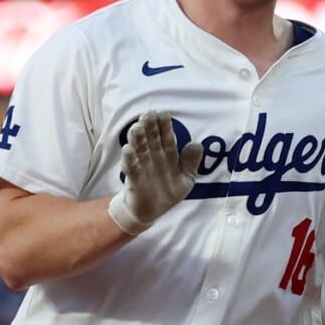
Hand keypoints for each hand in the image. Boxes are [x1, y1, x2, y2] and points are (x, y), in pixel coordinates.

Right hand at [108, 111, 203, 234]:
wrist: (153, 211)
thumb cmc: (169, 190)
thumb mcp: (187, 178)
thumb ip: (191, 163)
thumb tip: (197, 145)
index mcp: (168, 154)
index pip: (167, 136)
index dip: (164, 125)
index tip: (162, 113)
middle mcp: (154, 156)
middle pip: (151, 138)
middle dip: (149, 126)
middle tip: (147, 114)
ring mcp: (143, 166)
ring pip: (139, 149)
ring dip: (137, 139)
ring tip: (136, 127)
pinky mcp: (134, 180)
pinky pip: (131, 168)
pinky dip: (129, 159)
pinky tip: (127, 149)